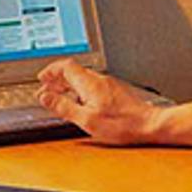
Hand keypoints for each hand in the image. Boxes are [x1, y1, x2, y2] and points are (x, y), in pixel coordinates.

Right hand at [36, 58, 161, 144]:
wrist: (149, 125)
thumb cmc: (122, 125)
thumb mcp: (86, 120)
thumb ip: (63, 107)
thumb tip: (45, 96)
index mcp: (90, 83)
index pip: (65, 66)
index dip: (51, 70)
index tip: (42, 78)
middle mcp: (100, 80)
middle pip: (74, 71)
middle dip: (58, 79)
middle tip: (48, 89)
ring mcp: (109, 84)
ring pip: (83, 78)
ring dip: (69, 85)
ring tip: (61, 96)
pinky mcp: (116, 91)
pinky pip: (93, 84)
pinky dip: (81, 90)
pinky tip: (81, 103)